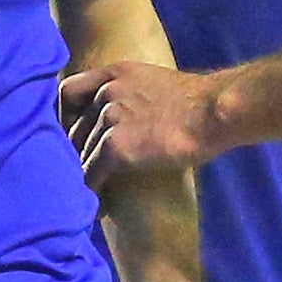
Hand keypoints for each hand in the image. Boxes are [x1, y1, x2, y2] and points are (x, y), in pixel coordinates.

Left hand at [62, 63, 220, 187]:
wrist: (216, 112)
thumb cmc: (200, 104)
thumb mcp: (155, 83)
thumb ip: (131, 93)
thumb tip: (126, 119)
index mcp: (115, 74)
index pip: (68, 92)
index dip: (65, 117)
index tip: (72, 136)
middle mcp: (106, 92)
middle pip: (73, 128)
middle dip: (75, 153)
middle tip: (83, 175)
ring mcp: (109, 117)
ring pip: (80, 153)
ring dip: (83, 176)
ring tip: (90, 195)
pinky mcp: (116, 145)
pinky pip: (90, 173)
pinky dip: (92, 192)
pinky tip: (99, 208)